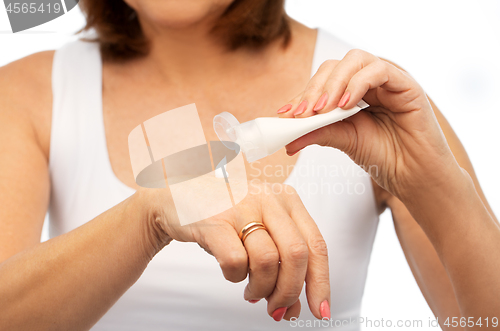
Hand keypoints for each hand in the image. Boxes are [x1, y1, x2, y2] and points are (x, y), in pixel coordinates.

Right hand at [138, 179, 330, 320]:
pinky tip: (232, 274)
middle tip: (278, 309)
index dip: (320, 282)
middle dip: (290, 292)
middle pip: (297, 255)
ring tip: (251, 292)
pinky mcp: (214, 221)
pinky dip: (235, 278)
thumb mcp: (261, 233)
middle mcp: (268, 199)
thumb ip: (282, 266)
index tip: (320, 310)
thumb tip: (295, 308)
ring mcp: (241, 207)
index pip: (316, 245)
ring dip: (262, 289)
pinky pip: (236, 262)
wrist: (180, 197)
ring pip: (268, 261)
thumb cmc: (225, 217)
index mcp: (287, 200)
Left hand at [278, 49, 460, 198]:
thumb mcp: (343, 140)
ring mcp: (388, 79)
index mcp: (354, 91)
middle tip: (302, 113)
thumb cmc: (384, 156)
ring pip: (355, 61)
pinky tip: (346, 105)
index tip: (285, 113)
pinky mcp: (407, 84)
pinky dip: (358, 84)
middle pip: (336, 66)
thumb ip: (317, 132)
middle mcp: (370, 81)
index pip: (324, 80)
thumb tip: (287, 139)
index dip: (303, 94)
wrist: (414, 176)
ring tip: (322, 109)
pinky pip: (379, 70)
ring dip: (334, 83)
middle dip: (315, 88)